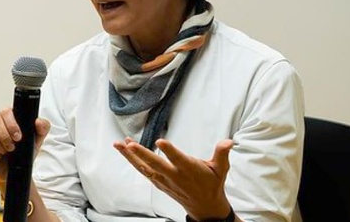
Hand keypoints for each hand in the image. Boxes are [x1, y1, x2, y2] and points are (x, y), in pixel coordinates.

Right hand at [0, 107, 49, 191]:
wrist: (17, 169)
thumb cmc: (25, 150)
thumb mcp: (38, 139)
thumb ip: (43, 127)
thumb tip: (38, 121)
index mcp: (10, 117)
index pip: (6, 111)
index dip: (11, 124)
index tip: (19, 136)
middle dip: (5, 136)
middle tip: (13, 146)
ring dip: (0, 146)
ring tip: (7, 151)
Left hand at [114, 138, 233, 220]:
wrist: (205, 208)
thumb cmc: (212, 183)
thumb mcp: (221, 169)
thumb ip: (222, 154)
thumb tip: (229, 142)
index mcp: (189, 170)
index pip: (178, 160)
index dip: (169, 151)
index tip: (160, 142)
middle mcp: (174, 176)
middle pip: (156, 165)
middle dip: (141, 155)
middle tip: (130, 144)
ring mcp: (164, 180)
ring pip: (144, 168)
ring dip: (130, 157)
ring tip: (119, 144)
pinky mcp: (159, 182)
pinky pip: (143, 171)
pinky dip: (133, 161)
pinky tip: (125, 151)